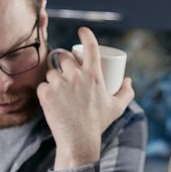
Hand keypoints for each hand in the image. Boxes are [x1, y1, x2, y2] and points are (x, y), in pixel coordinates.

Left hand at [37, 27, 134, 169]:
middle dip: (64, 62)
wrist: (79, 141)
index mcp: (94, 75)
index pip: (90, 46)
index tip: (82, 31)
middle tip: (65, 73)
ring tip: (59, 90)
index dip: (86, 34)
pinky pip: (42, 85)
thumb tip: (128, 80)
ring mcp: (60, 84)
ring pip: (52, 72)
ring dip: (54, 78)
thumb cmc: (98, 124)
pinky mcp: (46, 94)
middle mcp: (76, 76)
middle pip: (64, 57)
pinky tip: (50, 99)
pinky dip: (45, 91)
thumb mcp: (117, 108)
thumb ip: (126, 93)